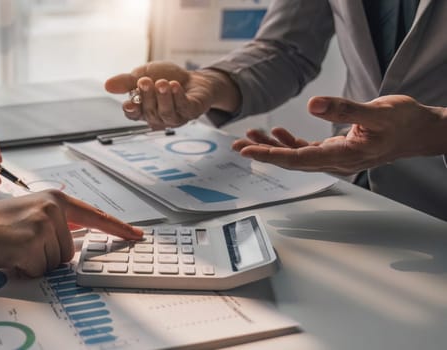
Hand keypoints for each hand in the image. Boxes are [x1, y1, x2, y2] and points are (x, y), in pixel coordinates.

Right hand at [0, 190, 142, 276]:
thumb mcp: (30, 214)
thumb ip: (55, 224)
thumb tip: (72, 242)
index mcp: (55, 199)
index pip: (94, 216)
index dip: (118, 228)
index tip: (137, 234)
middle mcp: (53, 209)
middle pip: (68, 251)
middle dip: (46, 256)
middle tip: (20, 243)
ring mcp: (43, 225)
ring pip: (55, 263)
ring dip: (34, 263)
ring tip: (14, 247)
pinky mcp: (32, 243)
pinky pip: (39, 270)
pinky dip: (23, 269)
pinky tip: (9, 254)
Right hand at [104, 61, 239, 128]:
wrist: (193, 77)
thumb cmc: (166, 77)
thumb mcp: (143, 74)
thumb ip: (126, 82)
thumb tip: (107, 85)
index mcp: (144, 110)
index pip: (133, 115)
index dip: (131, 110)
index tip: (129, 103)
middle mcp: (158, 117)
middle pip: (149, 112)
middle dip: (147, 96)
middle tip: (145, 81)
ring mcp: (176, 117)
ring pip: (166, 113)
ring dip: (163, 97)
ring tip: (162, 83)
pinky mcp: (191, 112)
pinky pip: (183, 108)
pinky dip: (178, 97)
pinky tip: (174, 86)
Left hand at [232, 95, 446, 175]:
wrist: (420, 131)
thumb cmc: (404, 122)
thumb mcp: (377, 111)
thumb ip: (344, 109)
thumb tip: (313, 104)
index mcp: (343, 156)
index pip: (298, 159)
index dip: (270, 155)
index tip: (247, 152)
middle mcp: (335, 162)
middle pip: (290, 160)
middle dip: (262, 153)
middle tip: (236, 145)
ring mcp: (334, 158)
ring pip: (295, 156)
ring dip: (272, 147)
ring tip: (248, 137)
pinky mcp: (336, 150)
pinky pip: (306, 150)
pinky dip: (289, 142)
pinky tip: (277, 133)